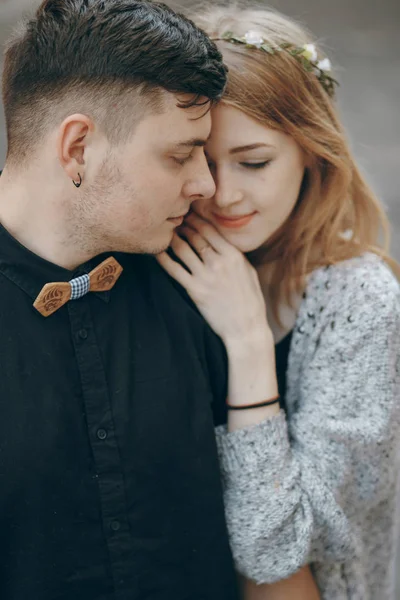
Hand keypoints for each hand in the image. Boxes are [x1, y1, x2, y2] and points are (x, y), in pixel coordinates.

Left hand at [156, 213, 270, 347]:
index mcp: (234, 255)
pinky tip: (157, 252)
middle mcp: (219, 262)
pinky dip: (164, 259)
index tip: (189, 215)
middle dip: (183, 226)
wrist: (246, 328)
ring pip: (183, 249)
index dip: (197, 220)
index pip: (211, 230)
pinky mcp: (195, 290)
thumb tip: (221, 242)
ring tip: (167, 233)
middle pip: (195, 236)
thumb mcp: (249, 272)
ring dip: (173, 238)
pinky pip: (174, 270)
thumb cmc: (250, 301)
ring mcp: (206, 276)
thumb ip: (235, 255)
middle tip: (174, 220)